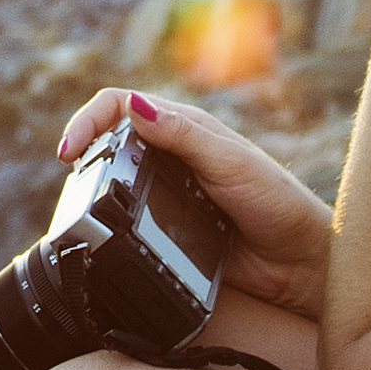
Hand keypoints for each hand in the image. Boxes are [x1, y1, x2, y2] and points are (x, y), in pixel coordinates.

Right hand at [60, 86, 331, 318]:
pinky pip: (125, 224)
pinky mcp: (165, 232)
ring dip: (91, 189)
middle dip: (82, 152)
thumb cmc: (278, 203)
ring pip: (112, 184)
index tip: (69, 150)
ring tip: (77, 206)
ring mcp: (165, 195)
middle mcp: (170, 157)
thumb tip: (135, 107)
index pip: (120, 106)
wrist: (300, 263)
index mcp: (184, 129)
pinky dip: (108, 224)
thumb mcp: (231, 163)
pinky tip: (101, 235)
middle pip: (108, 142)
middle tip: (71, 175)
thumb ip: (185, 136)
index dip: (88, 120)